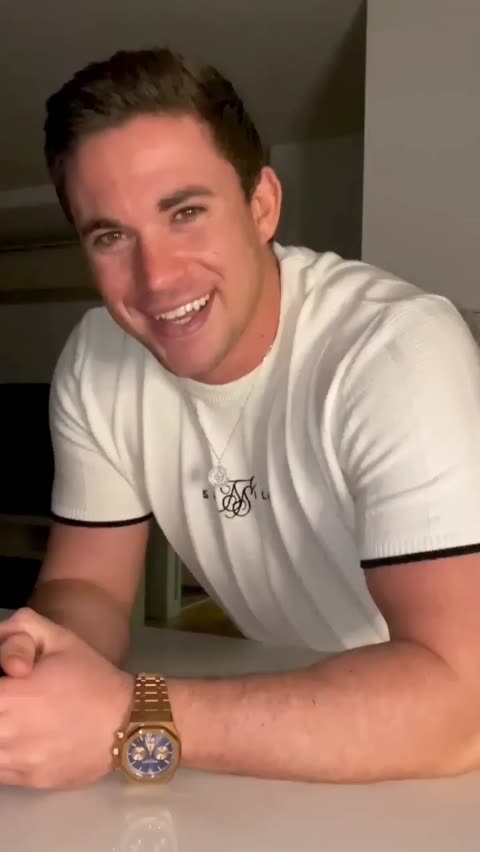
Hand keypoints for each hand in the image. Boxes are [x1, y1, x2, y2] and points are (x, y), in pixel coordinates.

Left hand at [0, 608, 133, 788]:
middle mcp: (7, 730)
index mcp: (12, 693)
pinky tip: (21, 739)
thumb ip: (19, 631)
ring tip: (15, 718)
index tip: (8, 683)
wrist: (127, 721)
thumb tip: (5, 664)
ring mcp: (16, 760)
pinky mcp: (27, 781)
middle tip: (11, 699)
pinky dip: (3, 753)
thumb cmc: (91, 676)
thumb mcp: (60, 637)